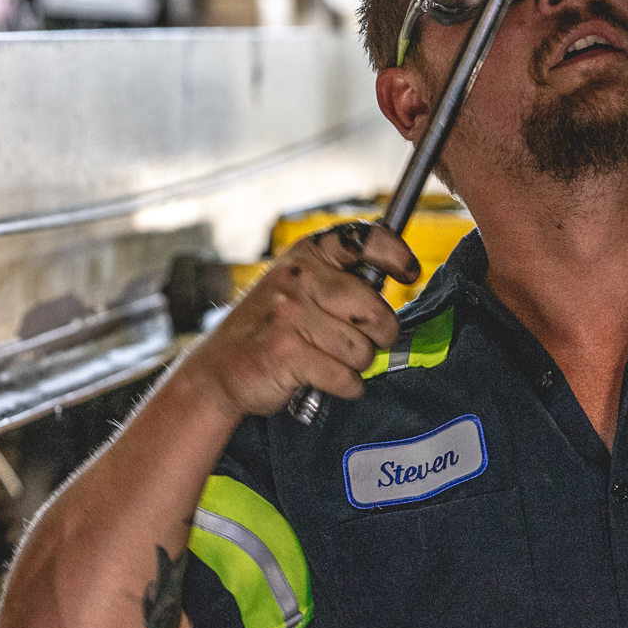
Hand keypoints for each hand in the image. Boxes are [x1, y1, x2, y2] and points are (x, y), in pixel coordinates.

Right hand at [176, 223, 421, 420]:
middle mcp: (299, 278)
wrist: (218, 369)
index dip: (395, 255)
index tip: (409, 272)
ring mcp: (291, 314)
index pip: (365, 240)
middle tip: (361, 341)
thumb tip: (399, 279)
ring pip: (362, 350)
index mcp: (307, 255)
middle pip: (375, 311)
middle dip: (379, 334)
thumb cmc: (270, 329)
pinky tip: (323, 379)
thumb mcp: (297, 287)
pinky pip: (345, 377)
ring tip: (329, 359)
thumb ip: (341, 280)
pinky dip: (344, 387)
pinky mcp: (288, 352)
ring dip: (355, 364)